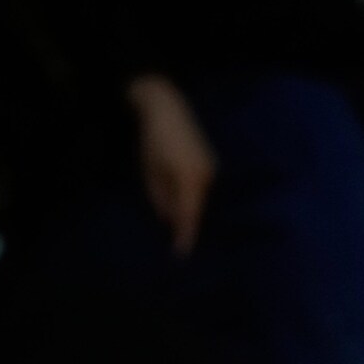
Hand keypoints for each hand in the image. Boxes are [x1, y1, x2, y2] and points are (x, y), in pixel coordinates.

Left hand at [127, 75, 217, 255]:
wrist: (166, 108)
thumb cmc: (152, 140)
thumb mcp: (150, 173)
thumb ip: (161, 200)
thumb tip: (170, 220)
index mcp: (190, 178)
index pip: (190, 215)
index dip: (186, 236)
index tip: (181, 255)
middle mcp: (207, 175)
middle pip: (196, 208)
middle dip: (184, 223)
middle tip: (173, 241)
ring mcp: (212, 168)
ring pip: (199, 199)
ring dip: (186, 208)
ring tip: (171, 210)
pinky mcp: (211, 163)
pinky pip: (201, 188)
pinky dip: (191, 197)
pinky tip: (179, 199)